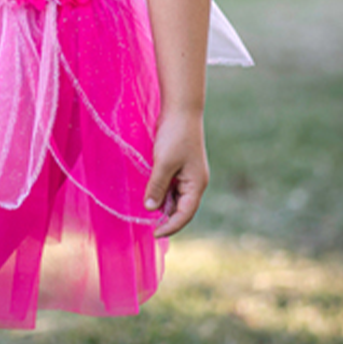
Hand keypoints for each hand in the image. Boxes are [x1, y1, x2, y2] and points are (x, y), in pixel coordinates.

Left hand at [144, 110, 208, 237]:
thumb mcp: (163, 163)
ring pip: (174, 196)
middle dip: (166, 216)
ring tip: (146, 209)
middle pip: (181, 207)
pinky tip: (149, 191)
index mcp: (196, 184)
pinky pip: (170, 184)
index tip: (155, 233)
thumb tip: (150, 209)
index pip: (185, 214)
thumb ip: (157, 187)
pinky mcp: (179, 165)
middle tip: (148, 225)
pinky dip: (161, 190)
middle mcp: (194, 182)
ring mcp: (187, 173)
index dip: (171, 226)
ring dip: (162, 202)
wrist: (180, 110)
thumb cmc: (175, 136)